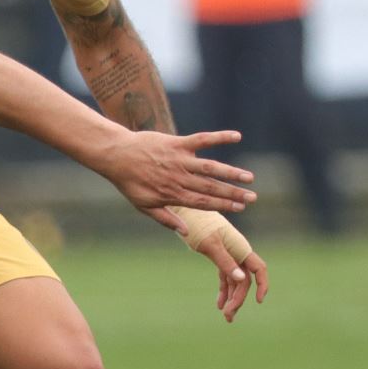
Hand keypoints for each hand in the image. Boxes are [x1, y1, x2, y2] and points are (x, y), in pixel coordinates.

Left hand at [102, 129, 255, 228]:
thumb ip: (166, 219)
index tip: (240, 209)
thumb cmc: (130, 182)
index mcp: (173, 194)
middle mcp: (178, 178)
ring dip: (230, 172)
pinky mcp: (177, 143)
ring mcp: (178, 159)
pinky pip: (202, 139)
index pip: (202, 203)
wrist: (115, 155)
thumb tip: (186, 232)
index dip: (222, 206)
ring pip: (209, 167)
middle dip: (233, 194)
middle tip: (252, 198)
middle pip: (210, 188)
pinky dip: (219, 137)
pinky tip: (237, 136)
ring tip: (249, 178)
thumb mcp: (144, 206)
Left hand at [167, 207, 269, 321]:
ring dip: (232, 297)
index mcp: (240, 248)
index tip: (258, 301)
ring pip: (236, 280)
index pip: (259, 269)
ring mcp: (229, 255)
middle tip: (228, 316)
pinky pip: (226, 276)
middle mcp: (238, 252)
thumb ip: (225, 261)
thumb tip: (241, 280)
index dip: (263, 285)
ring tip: (226, 316)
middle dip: (239, 298)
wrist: (185, 211)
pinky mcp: (219, 256)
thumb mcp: (210, 244)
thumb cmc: (198, 224)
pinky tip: (219, 304)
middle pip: (244, 280)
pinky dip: (224, 289)